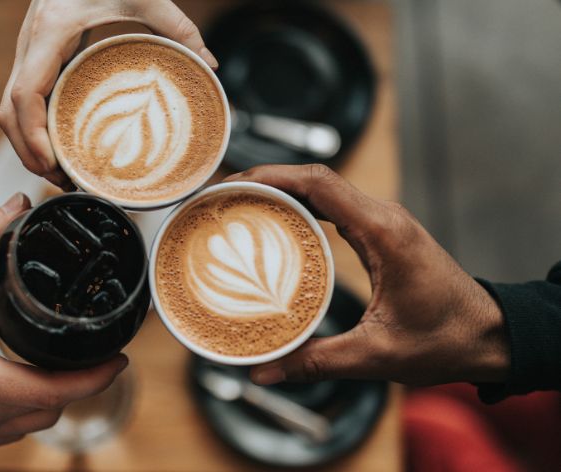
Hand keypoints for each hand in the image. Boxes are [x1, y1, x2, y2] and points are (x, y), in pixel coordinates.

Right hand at [0, 0, 217, 187]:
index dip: (32, 135)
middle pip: (8, 114)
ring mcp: (28, 53)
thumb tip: (208, 63)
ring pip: (9, 111)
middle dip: (28, 153)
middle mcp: (30, 46)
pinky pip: (22, 101)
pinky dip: (32, 129)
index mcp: (49, 33)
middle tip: (61, 181)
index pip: (24, 95)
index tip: (52, 163)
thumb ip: (177, 26)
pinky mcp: (36, 58)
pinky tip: (57, 145)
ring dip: (27, 146)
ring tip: (60, 173)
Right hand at [225, 165, 509, 386]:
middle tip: (222, 197)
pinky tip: (274, 225)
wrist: (489, 337)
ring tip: (238, 206)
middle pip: (314, 179)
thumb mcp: (376, 355)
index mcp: (384, 232)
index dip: (271, 176)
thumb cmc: (446, 340)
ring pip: (323, 189)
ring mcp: (383, 223)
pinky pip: (333, 207)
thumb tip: (264, 371)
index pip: (320, 183)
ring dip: (281, 191)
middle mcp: (383, 217)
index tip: (233, 183)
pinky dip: (300, 208)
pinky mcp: (381, 234)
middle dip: (265, 180)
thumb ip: (316, 361)